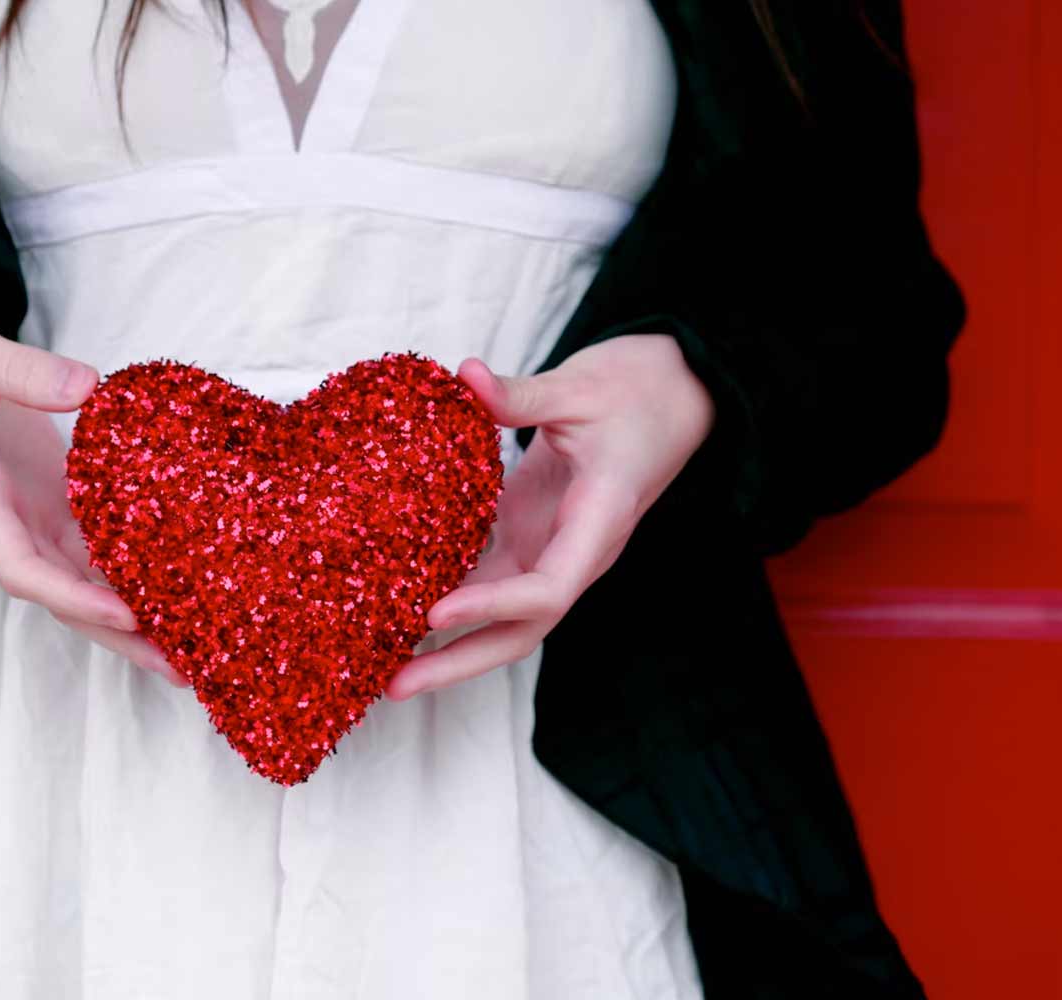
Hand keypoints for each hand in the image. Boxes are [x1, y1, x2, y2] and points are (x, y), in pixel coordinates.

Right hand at [0, 301, 185, 685]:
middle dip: (118, 634)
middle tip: (184, 667)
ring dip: (131, 616)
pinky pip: (88, 546)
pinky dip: (128, 571)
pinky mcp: (45, 496)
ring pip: (79, 580)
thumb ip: (19, 369)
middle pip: (61, 595)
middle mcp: (0, 520)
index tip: (128, 612)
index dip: (74, 596)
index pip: (21, 568)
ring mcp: (24, 513)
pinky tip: (176, 589)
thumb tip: (90, 387)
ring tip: (192, 647)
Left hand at [384, 334, 714, 699]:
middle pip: (521, 629)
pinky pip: (488, 578)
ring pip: (502, 615)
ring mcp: (553, 547)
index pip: (549, 587)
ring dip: (447, 642)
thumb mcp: (580, 385)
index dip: (493, 606)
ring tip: (384, 663)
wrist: (677, 391)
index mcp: (600, 522)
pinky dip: (447, 595)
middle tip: (394, 685)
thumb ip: (522, 394)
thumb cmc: (638, 390)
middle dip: (459, 662)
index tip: (436, 613)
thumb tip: (464, 376)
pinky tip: (397, 605)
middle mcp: (577, 551)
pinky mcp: (532, 532)